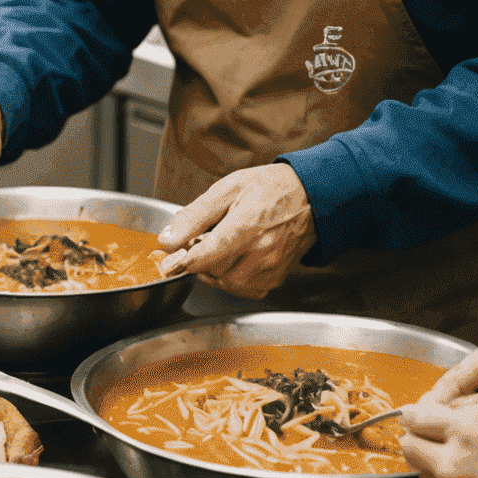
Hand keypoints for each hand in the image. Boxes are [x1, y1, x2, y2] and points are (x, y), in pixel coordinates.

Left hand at [157, 163, 315, 298]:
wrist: (309, 197)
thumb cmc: (268, 188)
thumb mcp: (227, 188)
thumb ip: (194, 215)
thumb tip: (168, 239)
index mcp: (248, 223)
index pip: (210, 253)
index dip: (186, 258)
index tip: (174, 256)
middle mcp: (262, 250)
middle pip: (214, 270)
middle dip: (200, 258)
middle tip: (202, 240)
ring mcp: (270, 267)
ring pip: (226, 283)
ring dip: (214, 270)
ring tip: (219, 248)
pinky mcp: (274, 279)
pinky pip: (243, 289)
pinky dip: (232, 278)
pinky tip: (234, 259)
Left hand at [400, 400, 477, 477]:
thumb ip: (471, 410)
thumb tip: (442, 409)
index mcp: (465, 430)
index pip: (415, 418)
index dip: (416, 416)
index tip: (417, 418)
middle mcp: (452, 463)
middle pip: (410, 448)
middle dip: (419, 441)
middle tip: (435, 442)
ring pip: (425, 477)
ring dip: (436, 470)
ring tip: (468, 469)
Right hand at [417, 337, 477, 447]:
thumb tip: (456, 417)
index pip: (452, 381)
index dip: (434, 402)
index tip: (417, 421)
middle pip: (454, 404)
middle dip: (440, 423)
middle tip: (424, 444)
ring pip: (468, 426)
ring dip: (458, 440)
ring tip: (442, 457)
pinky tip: (468, 464)